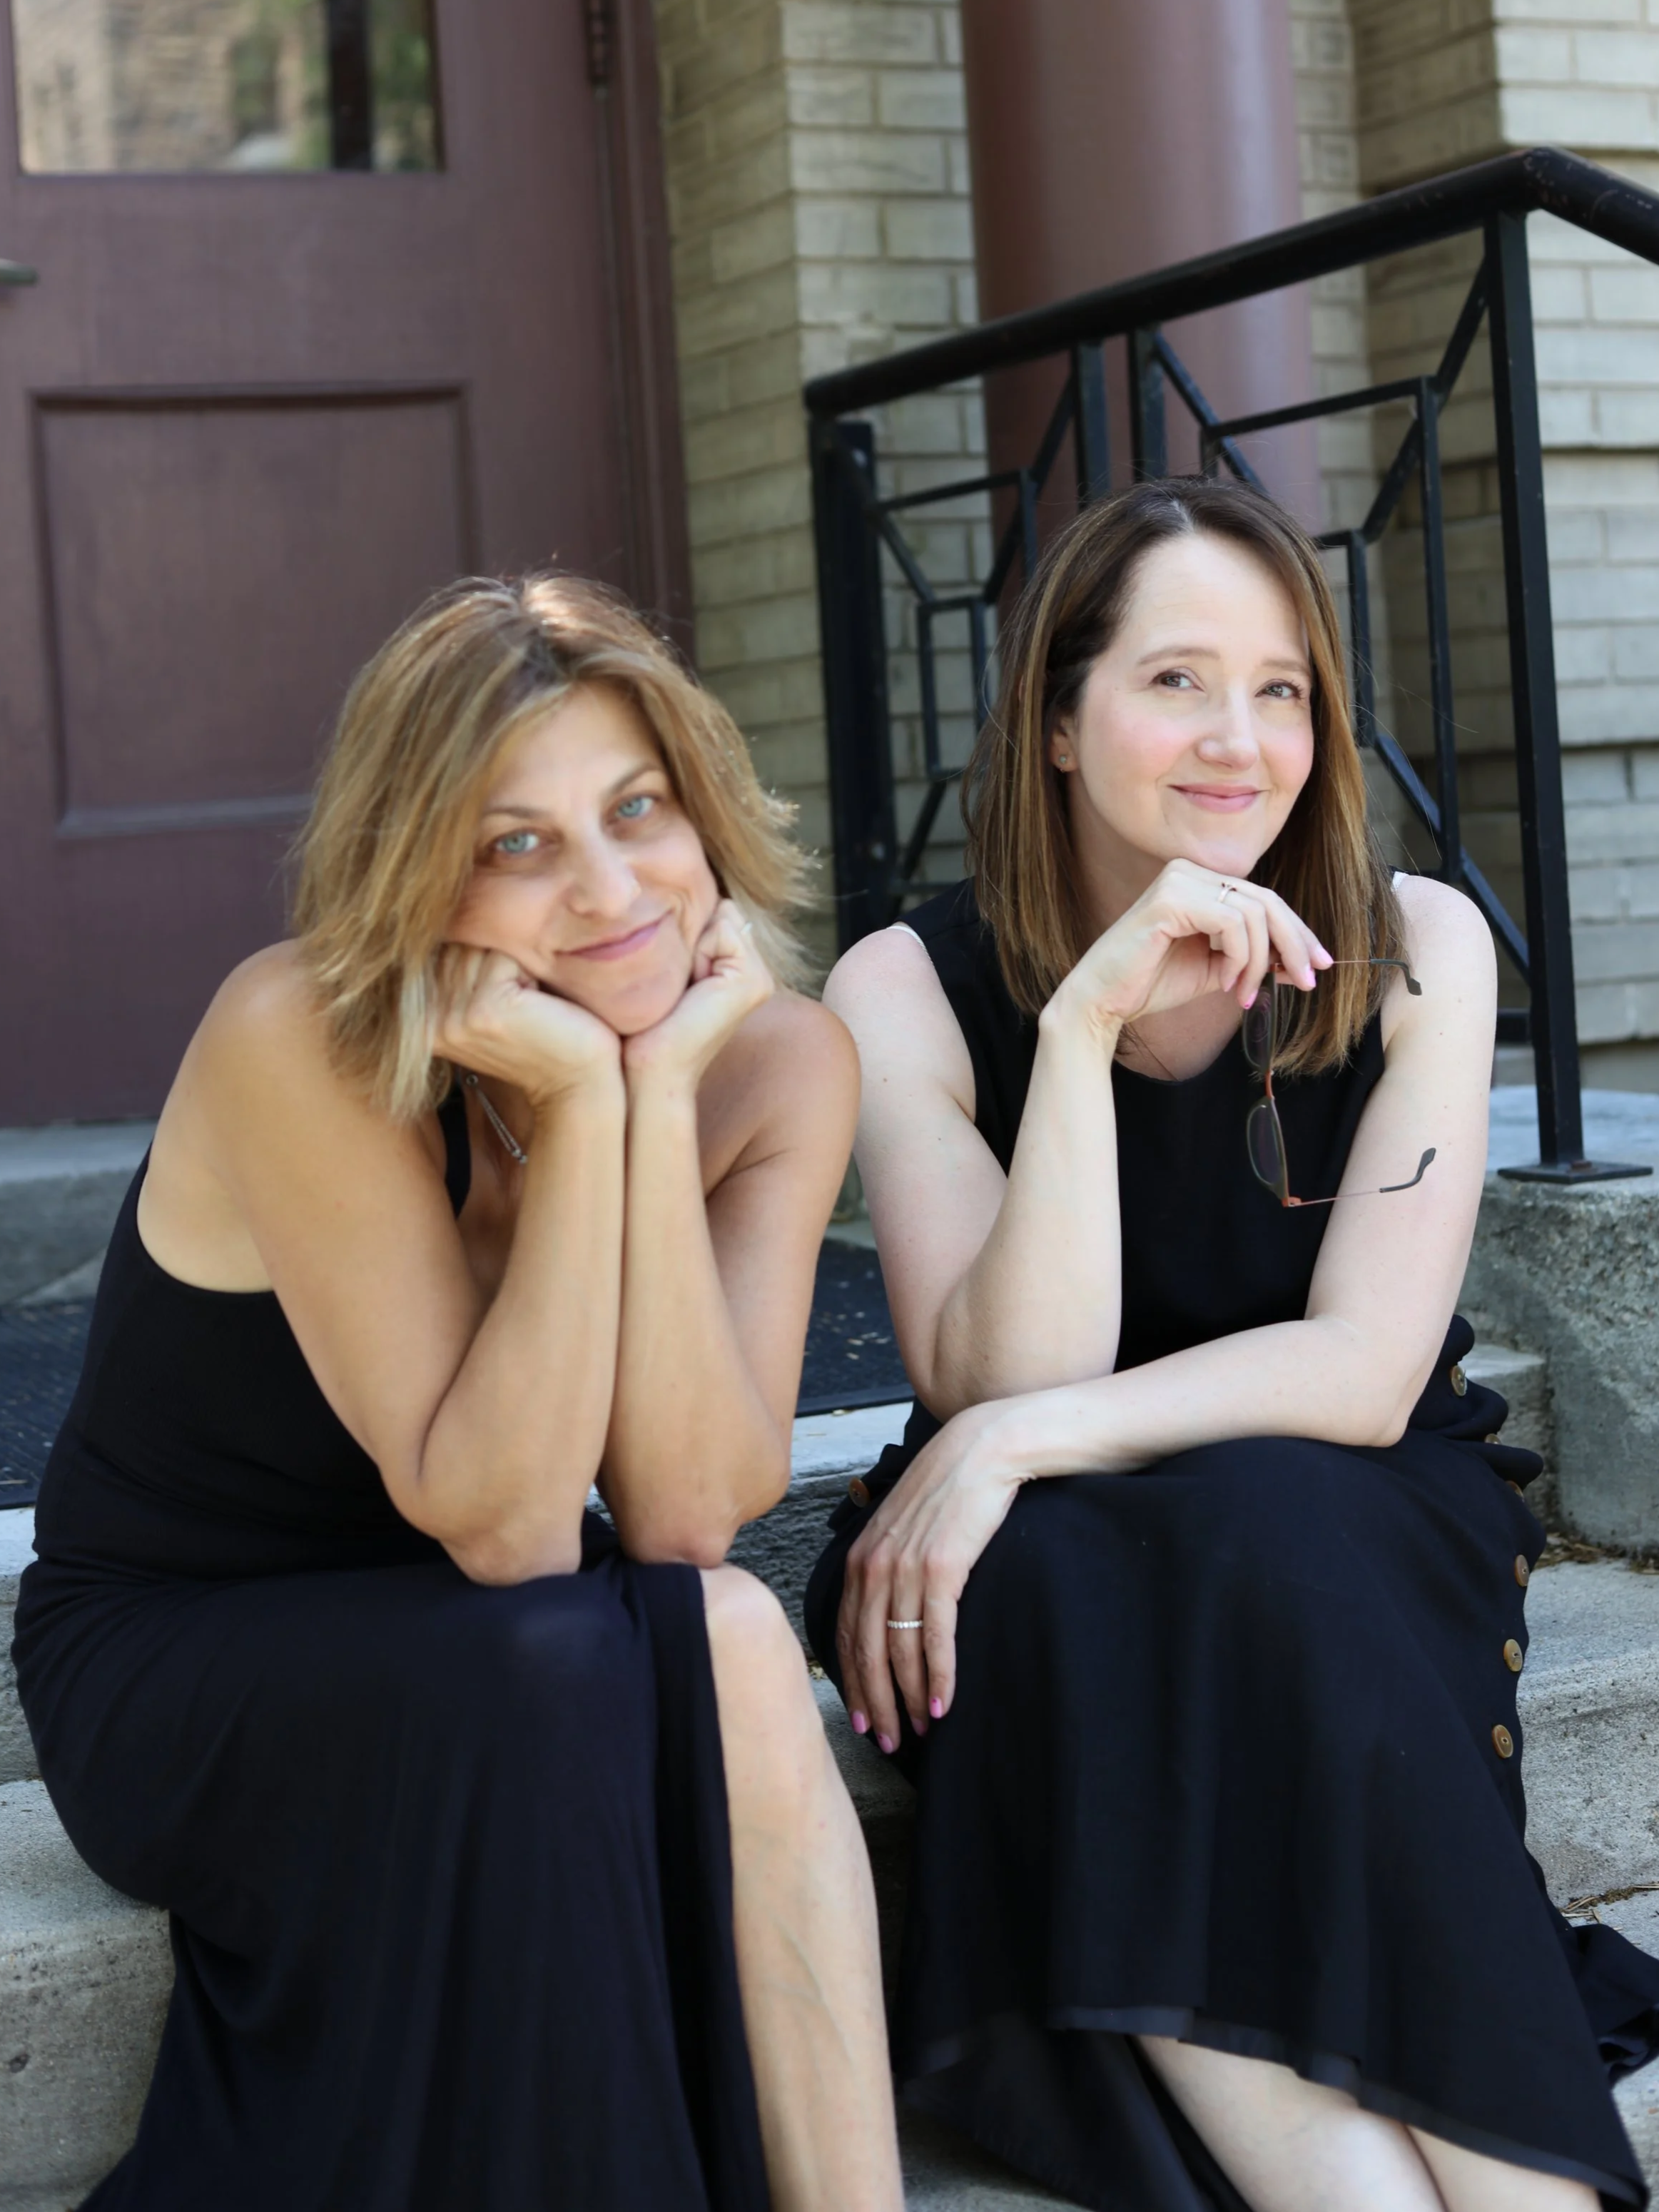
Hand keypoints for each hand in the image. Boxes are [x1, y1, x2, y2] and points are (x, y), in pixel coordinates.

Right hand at [432, 944, 620, 1109]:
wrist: (578, 1083)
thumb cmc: (546, 1035)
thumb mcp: (491, 999)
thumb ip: (462, 968)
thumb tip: (447, 909)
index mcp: (422, 1019)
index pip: (441, 946)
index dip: (482, 952)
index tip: (511, 992)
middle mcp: (429, 1021)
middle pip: (460, 942)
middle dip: (499, 955)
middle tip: (527, 997)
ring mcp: (453, 1018)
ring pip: (482, 945)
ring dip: (516, 961)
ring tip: (533, 1000)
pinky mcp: (484, 1011)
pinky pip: (503, 956)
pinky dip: (530, 969)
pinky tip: (541, 1003)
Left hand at [622, 898, 774, 1093]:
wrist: (648, 1073)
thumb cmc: (642, 1027)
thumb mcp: (661, 973)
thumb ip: (680, 938)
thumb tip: (666, 898)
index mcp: (737, 971)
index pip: (713, 913)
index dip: (681, 927)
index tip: (662, 969)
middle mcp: (755, 973)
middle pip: (718, 910)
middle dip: (687, 930)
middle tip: (669, 978)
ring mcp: (759, 977)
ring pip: (720, 915)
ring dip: (688, 939)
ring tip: (676, 985)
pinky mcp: (752, 981)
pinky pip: (723, 927)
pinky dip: (696, 949)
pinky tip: (686, 988)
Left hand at [836, 1401, 1022, 1751]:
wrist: (986, 1447)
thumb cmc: (950, 1487)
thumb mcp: (903, 1523)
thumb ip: (888, 1560)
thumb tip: (887, 1604)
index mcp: (860, 1557)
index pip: (848, 1634)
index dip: (853, 1683)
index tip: (861, 1719)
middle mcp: (874, 1565)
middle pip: (867, 1651)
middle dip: (875, 1702)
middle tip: (885, 1741)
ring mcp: (906, 1567)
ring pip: (899, 1651)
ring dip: (909, 1697)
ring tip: (919, 1730)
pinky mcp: (942, 1568)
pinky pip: (936, 1635)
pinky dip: (938, 1675)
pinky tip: (943, 1704)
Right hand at [1049, 858, 1330, 1036]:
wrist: (1104, 1002)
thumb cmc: (1152, 983)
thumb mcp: (1217, 968)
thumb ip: (1252, 955)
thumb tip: (1299, 959)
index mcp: (1199, 882)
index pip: (1263, 899)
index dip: (1297, 932)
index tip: (1318, 966)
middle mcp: (1189, 871)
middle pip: (1266, 901)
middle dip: (1294, 944)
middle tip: (1307, 981)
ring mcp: (1178, 879)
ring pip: (1254, 914)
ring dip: (1258, 962)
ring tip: (1243, 994)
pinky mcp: (1170, 898)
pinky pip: (1231, 923)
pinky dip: (1238, 957)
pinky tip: (1224, 982)